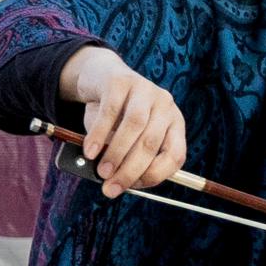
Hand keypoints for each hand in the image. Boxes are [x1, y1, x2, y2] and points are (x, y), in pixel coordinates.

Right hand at [60, 46, 187, 195]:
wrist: (100, 78)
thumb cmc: (115, 117)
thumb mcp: (124, 139)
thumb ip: (123, 158)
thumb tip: (112, 185)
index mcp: (174, 124)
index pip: (175, 155)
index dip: (155, 175)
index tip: (132, 187)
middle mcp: (165, 106)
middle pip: (152, 143)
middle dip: (130, 170)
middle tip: (110, 188)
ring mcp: (146, 90)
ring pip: (135, 126)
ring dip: (117, 154)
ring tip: (101, 171)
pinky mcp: (122, 80)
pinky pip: (111, 111)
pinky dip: (98, 134)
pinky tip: (90, 150)